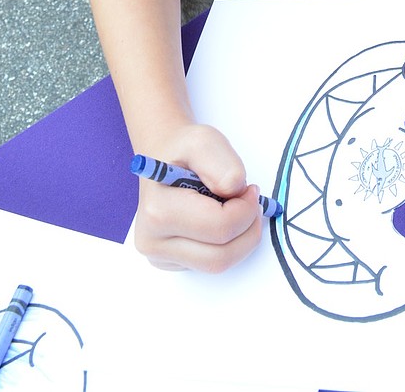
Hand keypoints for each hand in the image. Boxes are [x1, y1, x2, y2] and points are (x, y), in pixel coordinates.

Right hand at [133, 121, 262, 271]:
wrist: (163, 157)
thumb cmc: (182, 150)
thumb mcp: (205, 140)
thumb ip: (224, 164)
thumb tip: (236, 193)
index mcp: (158, 211)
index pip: (219, 228)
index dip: (246, 210)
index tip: (251, 190)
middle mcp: (152, 241)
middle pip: (220, 256)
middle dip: (248, 230)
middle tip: (252, 203)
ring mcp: (159, 256)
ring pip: (218, 264)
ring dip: (241, 239)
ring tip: (239, 209)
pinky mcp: (170, 262)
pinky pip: (210, 263)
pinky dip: (227, 244)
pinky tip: (220, 219)